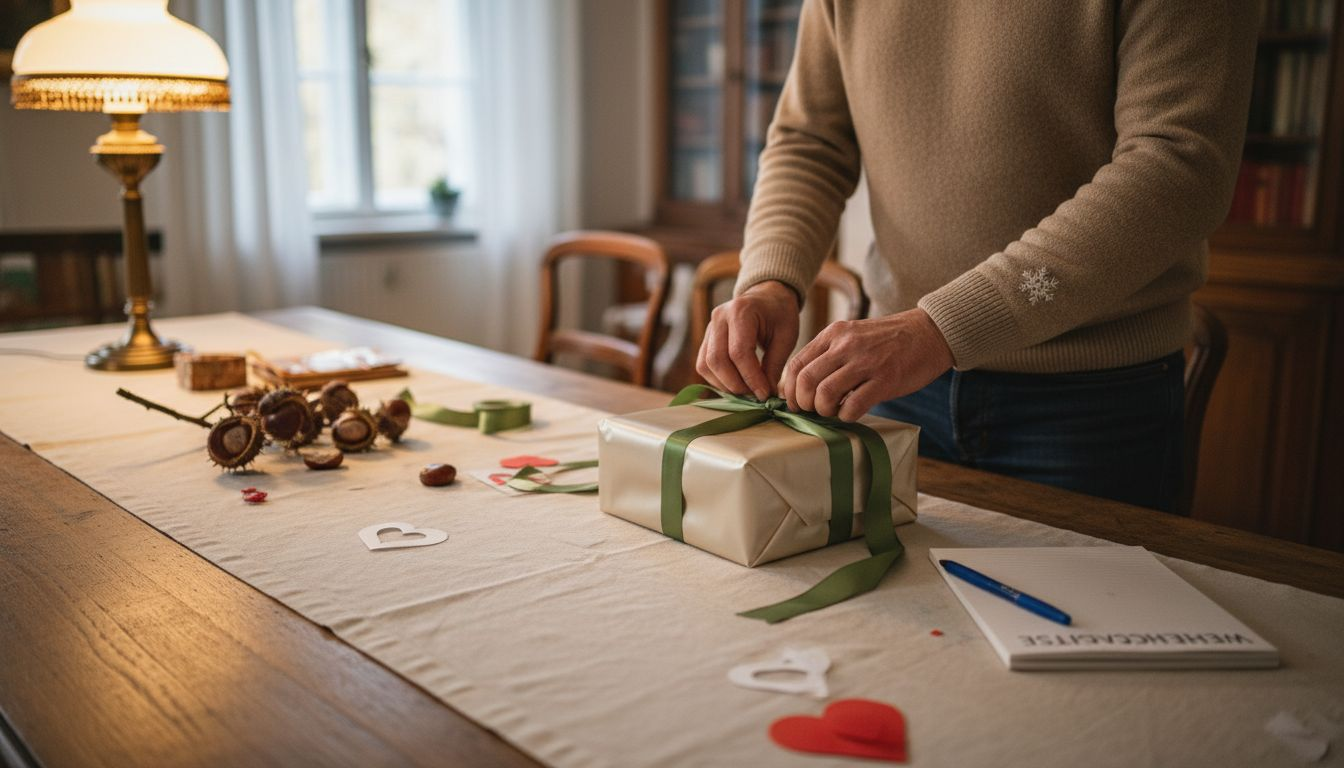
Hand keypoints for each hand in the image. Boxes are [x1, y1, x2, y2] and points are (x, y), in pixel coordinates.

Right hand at [696, 280, 800, 399]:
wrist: (766, 297)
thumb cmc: (779, 315)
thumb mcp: (786, 336)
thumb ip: (774, 364)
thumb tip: (765, 394)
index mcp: (741, 311)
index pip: (739, 352)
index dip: (750, 377)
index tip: (764, 394)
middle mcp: (719, 317)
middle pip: (717, 360)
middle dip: (736, 384)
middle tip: (755, 395)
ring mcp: (709, 327)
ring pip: (706, 365)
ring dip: (725, 385)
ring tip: (747, 391)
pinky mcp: (705, 338)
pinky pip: (703, 364)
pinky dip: (717, 380)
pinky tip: (736, 384)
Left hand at [782, 308, 953, 420]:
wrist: (930, 333)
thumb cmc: (888, 340)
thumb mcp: (853, 336)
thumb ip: (828, 354)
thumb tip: (800, 385)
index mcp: (834, 334)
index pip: (796, 364)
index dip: (789, 389)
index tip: (795, 403)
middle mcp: (846, 345)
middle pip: (806, 381)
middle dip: (804, 403)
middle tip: (814, 410)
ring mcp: (866, 362)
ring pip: (825, 394)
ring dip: (824, 411)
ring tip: (834, 412)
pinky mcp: (886, 380)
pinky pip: (853, 406)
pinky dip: (847, 416)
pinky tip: (852, 413)